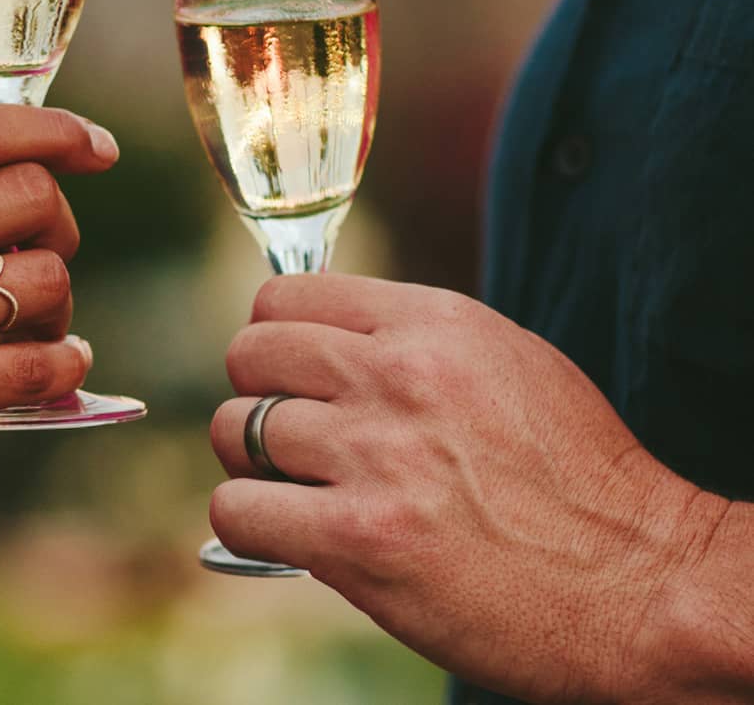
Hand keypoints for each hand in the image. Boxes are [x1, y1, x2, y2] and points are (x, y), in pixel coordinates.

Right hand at [0, 104, 113, 589]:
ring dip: (56, 308)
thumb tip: (13, 171)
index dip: (52, 130)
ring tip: (30, 333)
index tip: (96, 146)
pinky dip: (63, 365)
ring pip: (41, 278)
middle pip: (25, 194)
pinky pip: (36, 364)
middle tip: (39, 268)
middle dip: (57, 229)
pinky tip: (53, 369)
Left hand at [209, 274, 720, 704]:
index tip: (287, 372)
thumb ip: (412, 340)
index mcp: (431, 324)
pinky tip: (289, 534)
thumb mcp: (506, 361)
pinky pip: (240, 510)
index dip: (274, 335)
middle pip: (250, 352)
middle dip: (256, 392)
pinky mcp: (360, 539)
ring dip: (255, 464)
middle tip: (287, 434)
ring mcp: (374, 456)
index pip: (285, 294)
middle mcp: (395, 376)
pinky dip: (250, 523)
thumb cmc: (581, 478)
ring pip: (236, 429)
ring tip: (296, 490)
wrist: (642, 583)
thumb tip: (324, 338)